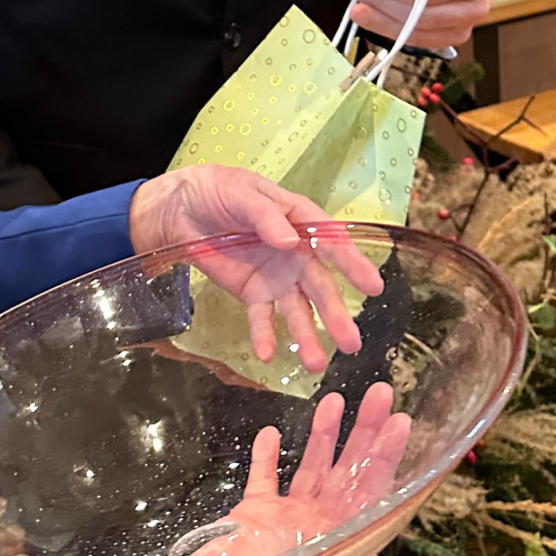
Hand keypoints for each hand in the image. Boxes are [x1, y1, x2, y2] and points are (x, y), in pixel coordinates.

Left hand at [128, 167, 383, 371]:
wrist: (182, 209)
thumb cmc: (219, 191)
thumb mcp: (241, 193)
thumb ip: (266, 216)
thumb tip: (291, 241)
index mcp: (300, 220)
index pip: (331, 242)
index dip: (353, 264)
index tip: (373, 287)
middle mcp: (297, 253)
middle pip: (320, 285)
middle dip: (336, 314)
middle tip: (351, 343)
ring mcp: (277, 277)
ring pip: (298, 310)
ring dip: (307, 336)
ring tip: (315, 365)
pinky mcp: (254, 294)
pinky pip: (263, 318)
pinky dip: (266, 336)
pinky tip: (266, 354)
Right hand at [155, 384, 411, 555]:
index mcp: (336, 555)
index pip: (370, 499)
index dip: (386, 460)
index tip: (401, 423)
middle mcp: (316, 533)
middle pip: (348, 473)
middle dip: (365, 434)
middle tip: (382, 393)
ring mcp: (282, 524)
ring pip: (311, 469)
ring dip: (325, 435)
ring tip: (336, 398)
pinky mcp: (247, 520)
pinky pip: (263, 480)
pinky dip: (269, 456)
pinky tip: (273, 431)